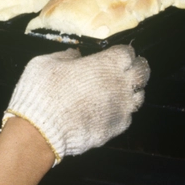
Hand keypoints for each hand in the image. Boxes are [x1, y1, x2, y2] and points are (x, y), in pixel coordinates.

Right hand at [3, 45, 150, 164]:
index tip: (114, 54)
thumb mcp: (48, 62)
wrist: (41, 131)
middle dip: (136, 68)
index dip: (121, 52)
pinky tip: (108, 112)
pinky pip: (126, 117)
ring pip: (139, 96)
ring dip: (132, 92)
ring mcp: (122, 108)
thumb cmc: (43, 91)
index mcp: (108, 63)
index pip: (128, 52)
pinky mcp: (116, 128)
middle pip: (142, 72)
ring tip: (120, 91)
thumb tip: (75, 54)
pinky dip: (120, 113)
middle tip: (127, 69)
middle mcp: (121, 84)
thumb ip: (67, 56)